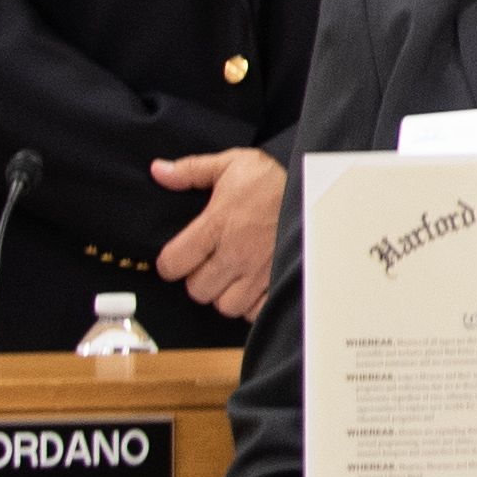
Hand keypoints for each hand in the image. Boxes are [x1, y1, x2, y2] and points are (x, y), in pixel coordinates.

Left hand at [147, 146, 289, 320]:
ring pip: (224, 306)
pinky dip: (250, 306)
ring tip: (230, 277)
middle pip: (197, 290)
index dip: (170, 262)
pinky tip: (251, 287)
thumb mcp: (232, 164)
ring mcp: (259, 273)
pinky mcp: (278, 284)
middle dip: (198, 279)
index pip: (173, 264)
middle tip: (208, 265)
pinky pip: (254, 312)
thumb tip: (158, 170)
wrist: (318, 191)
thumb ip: (191, 170)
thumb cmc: (273, 179)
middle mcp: (235, 254)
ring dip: (224, 294)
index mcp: (216, 225)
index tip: (178, 257)